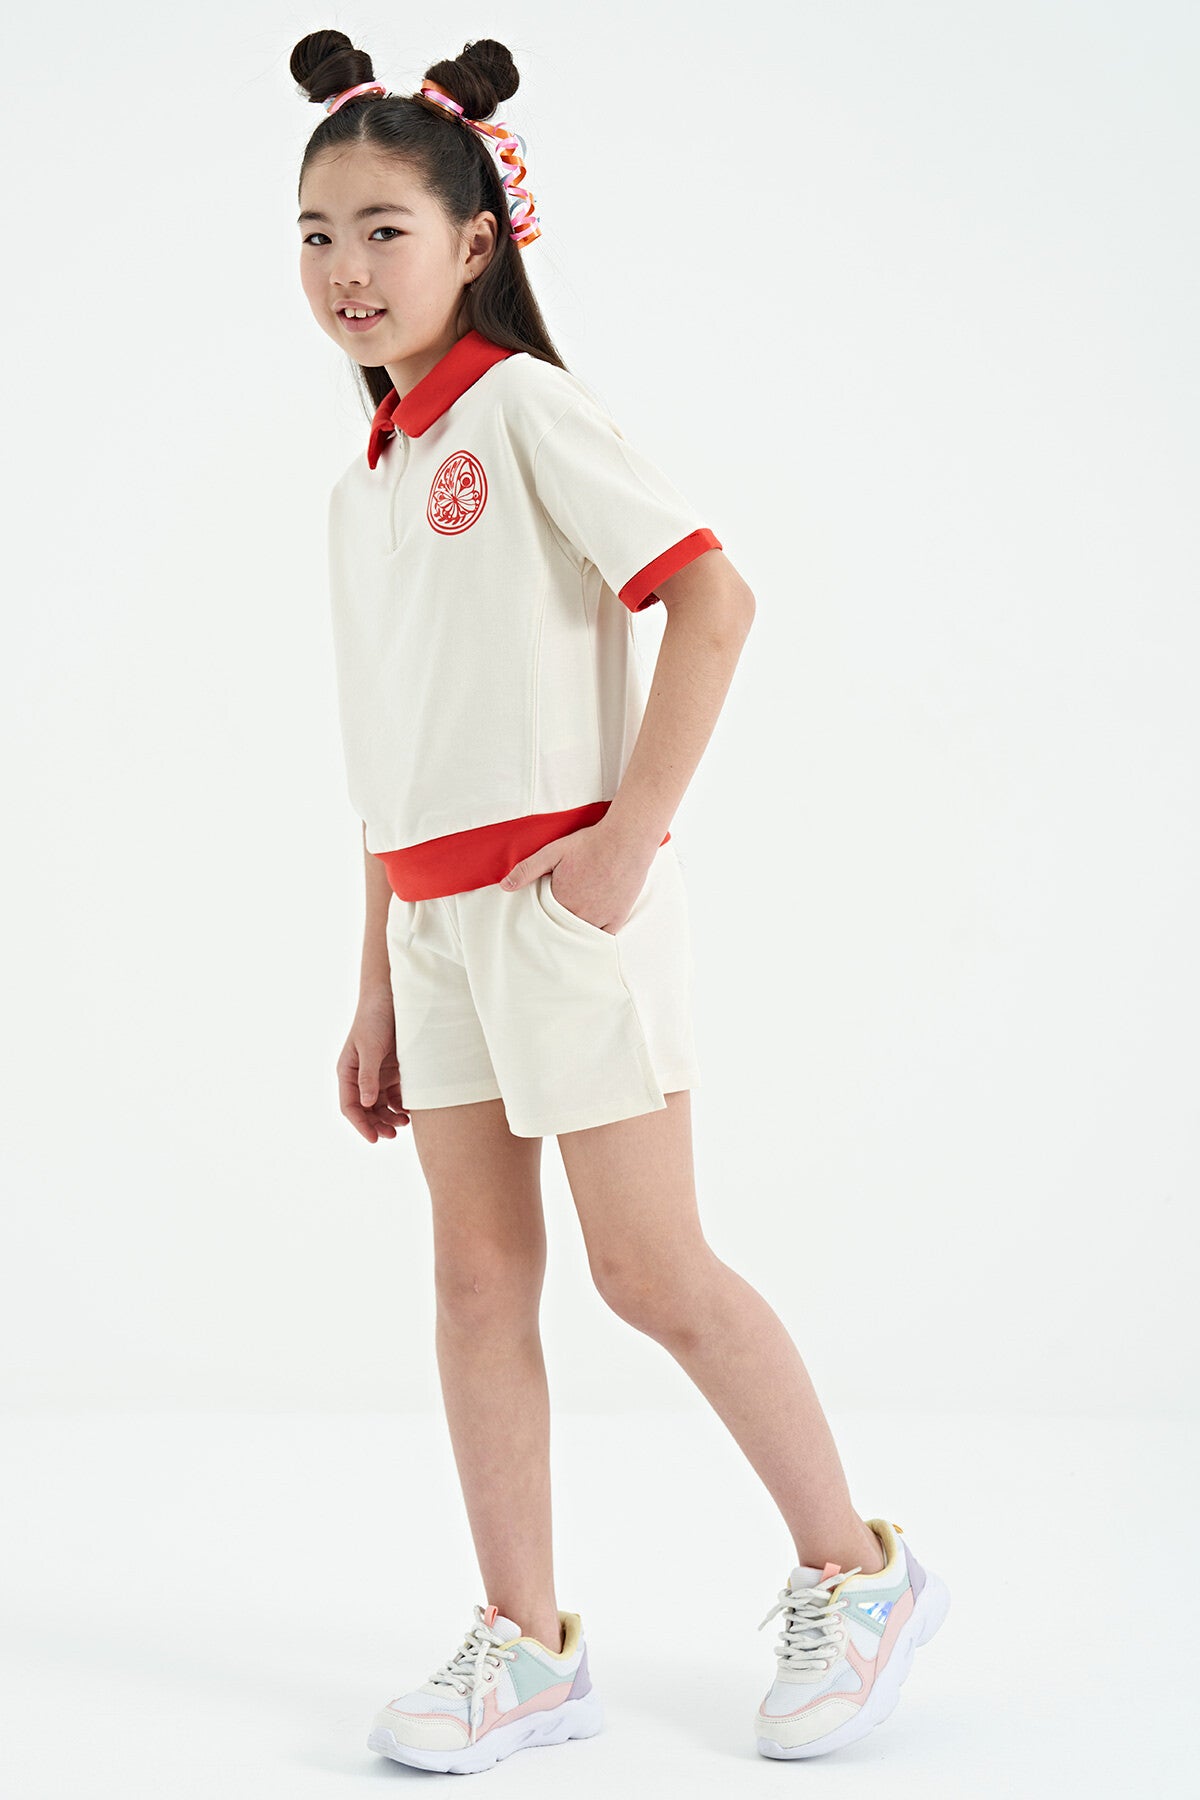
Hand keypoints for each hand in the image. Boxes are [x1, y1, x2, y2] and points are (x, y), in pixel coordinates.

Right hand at [337, 984, 408, 1140]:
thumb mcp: (370, 1047)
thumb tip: (367, 1104)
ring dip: (391, 1117)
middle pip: (366, 1109)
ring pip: (382, 1105)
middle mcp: (361, 1076)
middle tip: (394, 1135)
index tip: (374, 1139)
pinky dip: (402, 1105)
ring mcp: (378, 1073)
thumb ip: (368, 1076)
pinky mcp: (394, 1070)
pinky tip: (412, 1110)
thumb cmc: (375, 1018)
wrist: (392, 996)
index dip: (361, 1125)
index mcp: (347, 1071)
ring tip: (406, 1123)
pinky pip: (396, 1094)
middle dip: (378, 1124)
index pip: (350, 1106)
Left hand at [498, 821, 654, 933]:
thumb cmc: (589, 844)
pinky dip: (595, 938)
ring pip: (580, 935)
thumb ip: (527, 869)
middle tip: (551, 926)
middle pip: (561, 929)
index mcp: (561, 899)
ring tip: (567, 932)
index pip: (543, 918)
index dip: (540, 917)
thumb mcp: (553, 851)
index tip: (537, 917)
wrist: (626, 841)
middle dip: (555, 927)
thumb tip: (504, 886)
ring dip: (573, 934)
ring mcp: (600, 917)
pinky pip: (603, 937)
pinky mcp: (618, 917)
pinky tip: (588, 937)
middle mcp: (579, 913)